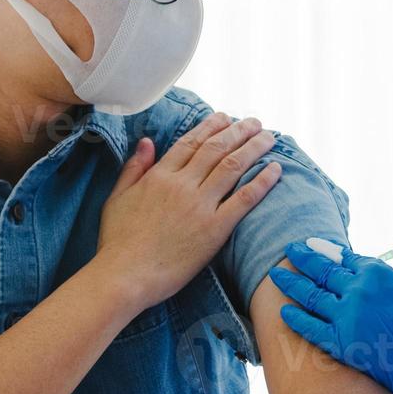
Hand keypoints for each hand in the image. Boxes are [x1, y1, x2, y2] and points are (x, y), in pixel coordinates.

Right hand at [94, 112, 281, 311]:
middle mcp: (182, 185)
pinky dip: (262, 181)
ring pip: (233, 166)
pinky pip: (244, 198)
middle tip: (254, 122)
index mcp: (159, 176)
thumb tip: (146, 141)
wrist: (124, 276)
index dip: (211, 127)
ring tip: (269, 136)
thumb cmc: (117, 242)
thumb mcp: (117, 198)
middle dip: (238, 131)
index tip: (225, 118)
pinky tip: (275, 168)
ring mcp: (200, 205)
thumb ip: (134, 168)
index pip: (190, 143)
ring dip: (254, 147)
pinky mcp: (215, 229)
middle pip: (216, 148)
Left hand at [269, 239, 392, 393]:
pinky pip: (310, 326)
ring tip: (276, 275)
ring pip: (311, 294)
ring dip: (291, 283)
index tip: (310, 247)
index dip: (323, 251)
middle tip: (288, 252)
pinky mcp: (342, 341)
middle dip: (302, 259)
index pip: (341, 256)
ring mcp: (348, 315)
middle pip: (321, 270)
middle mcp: (359, 288)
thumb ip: (373, 280)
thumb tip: (350, 274)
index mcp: (376, 272)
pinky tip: (284, 311)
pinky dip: (295, 318)